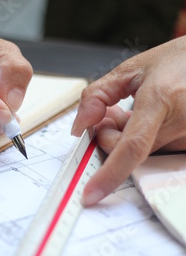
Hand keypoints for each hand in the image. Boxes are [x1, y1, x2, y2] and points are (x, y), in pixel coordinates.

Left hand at [71, 36, 185, 205]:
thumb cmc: (176, 62)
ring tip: (137, 111)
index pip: (132, 146)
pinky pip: (161, 153)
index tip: (91, 193)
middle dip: (111, 137)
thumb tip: (79, 127)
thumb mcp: (131, 68)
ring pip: (145, 153)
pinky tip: (151, 121)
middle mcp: (182, 121)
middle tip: (112, 114)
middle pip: (129, 152)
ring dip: (130, 139)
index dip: (110, 174)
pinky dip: (148, 141)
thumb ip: (97, 95)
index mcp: (163, 98)